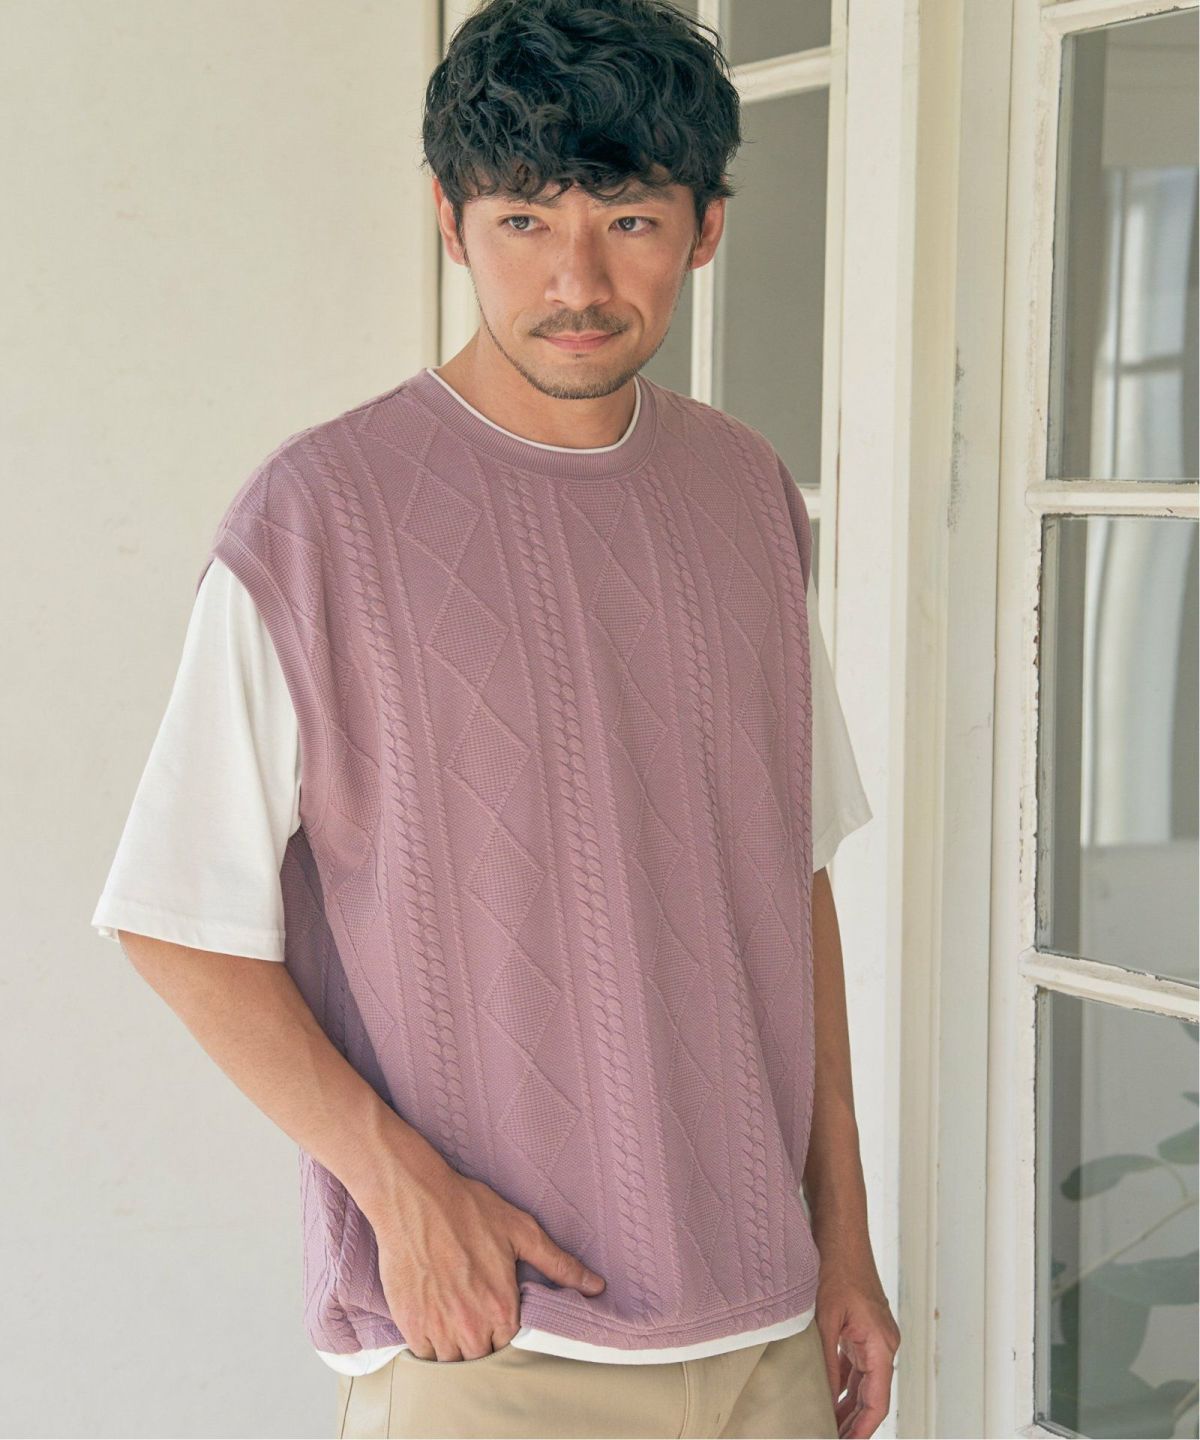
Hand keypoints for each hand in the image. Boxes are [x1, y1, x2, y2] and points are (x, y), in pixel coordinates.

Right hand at [372, 1167, 605, 1362]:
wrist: (414, 1198)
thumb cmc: (467, 1209)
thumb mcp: (520, 1231)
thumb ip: (559, 1264)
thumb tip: (596, 1286)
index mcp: (501, 1308)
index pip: (511, 1344)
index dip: (505, 1327)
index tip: (497, 1308)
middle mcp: (470, 1327)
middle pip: (481, 1357)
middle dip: (481, 1338)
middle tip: (473, 1306)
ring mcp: (437, 1329)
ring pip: (452, 1361)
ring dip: (455, 1344)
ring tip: (453, 1311)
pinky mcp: (409, 1324)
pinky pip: (423, 1355)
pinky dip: (429, 1343)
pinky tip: (432, 1315)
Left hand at [814, 1256, 900, 1437]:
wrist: (841, 1233)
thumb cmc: (836, 1267)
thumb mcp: (825, 1319)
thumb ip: (826, 1361)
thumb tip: (823, 1398)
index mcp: (881, 1345)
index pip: (876, 1402)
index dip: (862, 1429)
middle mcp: (883, 1345)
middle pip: (872, 1397)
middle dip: (853, 1423)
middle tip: (830, 1439)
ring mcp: (874, 1337)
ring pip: (864, 1383)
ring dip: (848, 1406)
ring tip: (826, 1426)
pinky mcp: (863, 1329)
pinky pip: (857, 1365)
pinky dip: (844, 1383)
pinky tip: (828, 1396)